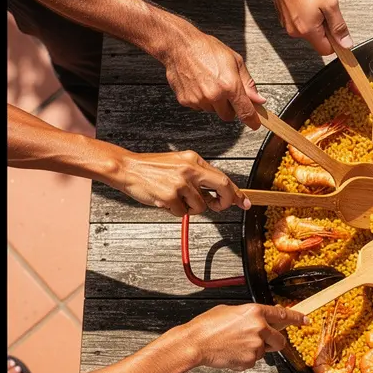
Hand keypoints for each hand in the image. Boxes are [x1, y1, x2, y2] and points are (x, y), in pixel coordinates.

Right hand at [113, 150, 250, 215]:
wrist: (127, 168)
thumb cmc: (152, 170)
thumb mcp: (179, 166)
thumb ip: (198, 178)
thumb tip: (218, 195)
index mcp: (194, 160)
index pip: (223, 178)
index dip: (236, 193)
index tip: (245, 202)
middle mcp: (190, 169)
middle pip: (223, 186)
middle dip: (225, 201)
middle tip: (219, 207)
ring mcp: (181, 182)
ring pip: (201, 206)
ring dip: (190, 209)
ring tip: (175, 199)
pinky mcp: (170, 195)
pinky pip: (182, 213)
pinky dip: (175, 211)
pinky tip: (165, 201)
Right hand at [162, 29, 265, 129]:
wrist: (179, 45)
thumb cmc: (208, 49)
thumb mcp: (235, 61)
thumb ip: (248, 84)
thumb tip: (259, 100)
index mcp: (230, 86)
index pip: (245, 112)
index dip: (252, 121)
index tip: (255, 124)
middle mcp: (214, 95)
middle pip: (228, 116)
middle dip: (230, 108)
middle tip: (226, 92)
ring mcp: (199, 99)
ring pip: (213, 111)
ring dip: (214, 103)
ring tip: (209, 82)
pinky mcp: (186, 101)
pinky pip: (199, 107)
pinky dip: (201, 99)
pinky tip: (198, 84)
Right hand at [176, 304, 306, 370]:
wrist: (195, 343)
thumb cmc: (208, 326)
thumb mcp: (231, 310)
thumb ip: (250, 314)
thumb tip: (261, 318)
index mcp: (255, 312)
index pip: (283, 315)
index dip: (297, 318)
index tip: (306, 320)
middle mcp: (259, 328)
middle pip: (280, 340)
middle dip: (273, 342)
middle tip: (260, 341)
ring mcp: (255, 345)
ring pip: (264, 352)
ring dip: (255, 349)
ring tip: (235, 344)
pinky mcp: (249, 360)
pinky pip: (253, 361)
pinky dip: (245, 358)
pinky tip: (231, 352)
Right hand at [262, 0, 351, 54]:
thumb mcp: (330, 4)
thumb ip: (338, 26)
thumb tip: (346, 44)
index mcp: (308, 31)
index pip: (326, 50)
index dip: (336, 42)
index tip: (338, 30)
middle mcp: (295, 31)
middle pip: (317, 41)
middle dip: (325, 29)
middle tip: (325, 10)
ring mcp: (288, 25)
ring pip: (309, 31)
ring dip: (315, 21)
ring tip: (314, 3)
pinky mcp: (284, 18)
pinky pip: (300, 24)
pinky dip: (306, 16)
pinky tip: (305, 2)